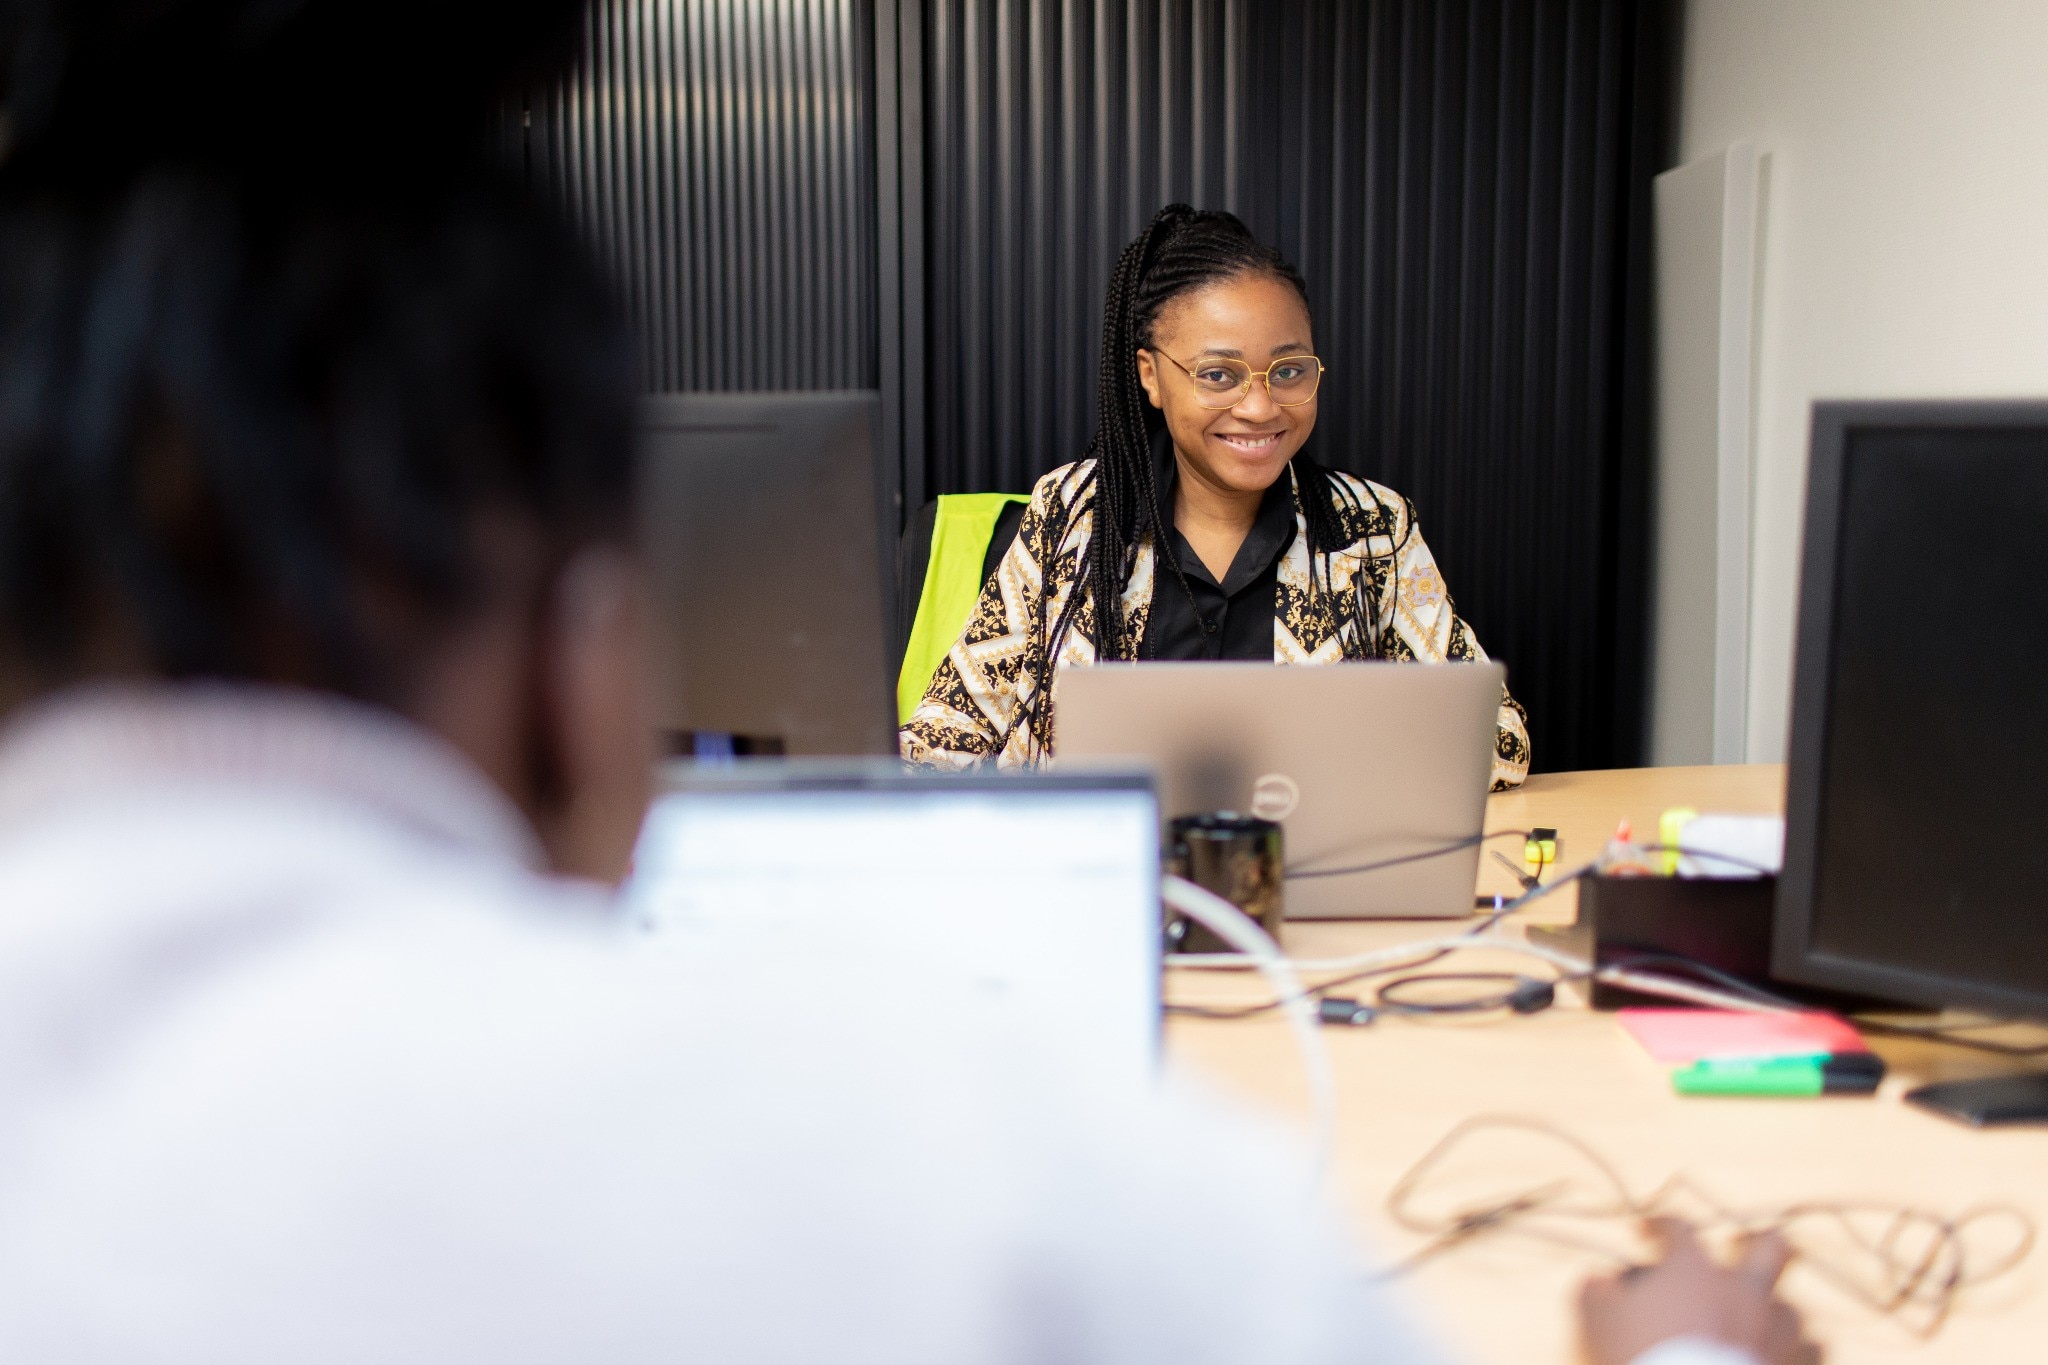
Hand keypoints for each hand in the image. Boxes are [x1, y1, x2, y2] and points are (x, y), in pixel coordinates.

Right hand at [1577, 1219, 1820, 1364]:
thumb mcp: (1595, 1323)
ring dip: (1773, 1312)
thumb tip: (1598, 1281)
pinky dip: (1797, 1352)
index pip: (1679, 1227)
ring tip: (1759, 1324)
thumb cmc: (1641, 1364)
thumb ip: (1593, 1292)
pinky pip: (1813, 1352)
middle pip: (1770, 1248)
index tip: (1644, 1234)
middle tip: (1746, 1250)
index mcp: (1695, 1271)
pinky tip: (1786, 1359)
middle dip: (1761, 1244)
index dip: (1659, 1225)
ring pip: (1791, 1308)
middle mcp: (1745, 1291)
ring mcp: (1779, 1331)